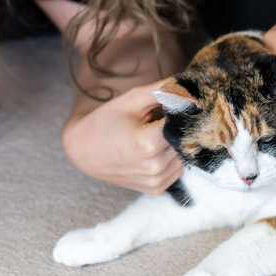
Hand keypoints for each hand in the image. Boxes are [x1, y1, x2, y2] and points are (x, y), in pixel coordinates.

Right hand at [61, 79, 182, 194]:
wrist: (84, 150)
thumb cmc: (107, 120)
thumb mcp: (132, 99)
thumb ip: (164, 90)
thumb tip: (191, 88)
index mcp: (148, 143)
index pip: (183, 121)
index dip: (179, 110)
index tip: (169, 106)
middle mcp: (154, 166)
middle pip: (184, 138)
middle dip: (176, 126)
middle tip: (156, 121)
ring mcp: (156, 180)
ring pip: (183, 154)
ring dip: (174, 142)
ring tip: (152, 135)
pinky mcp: (156, 188)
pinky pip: (178, 168)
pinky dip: (171, 157)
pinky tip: (153, 150)